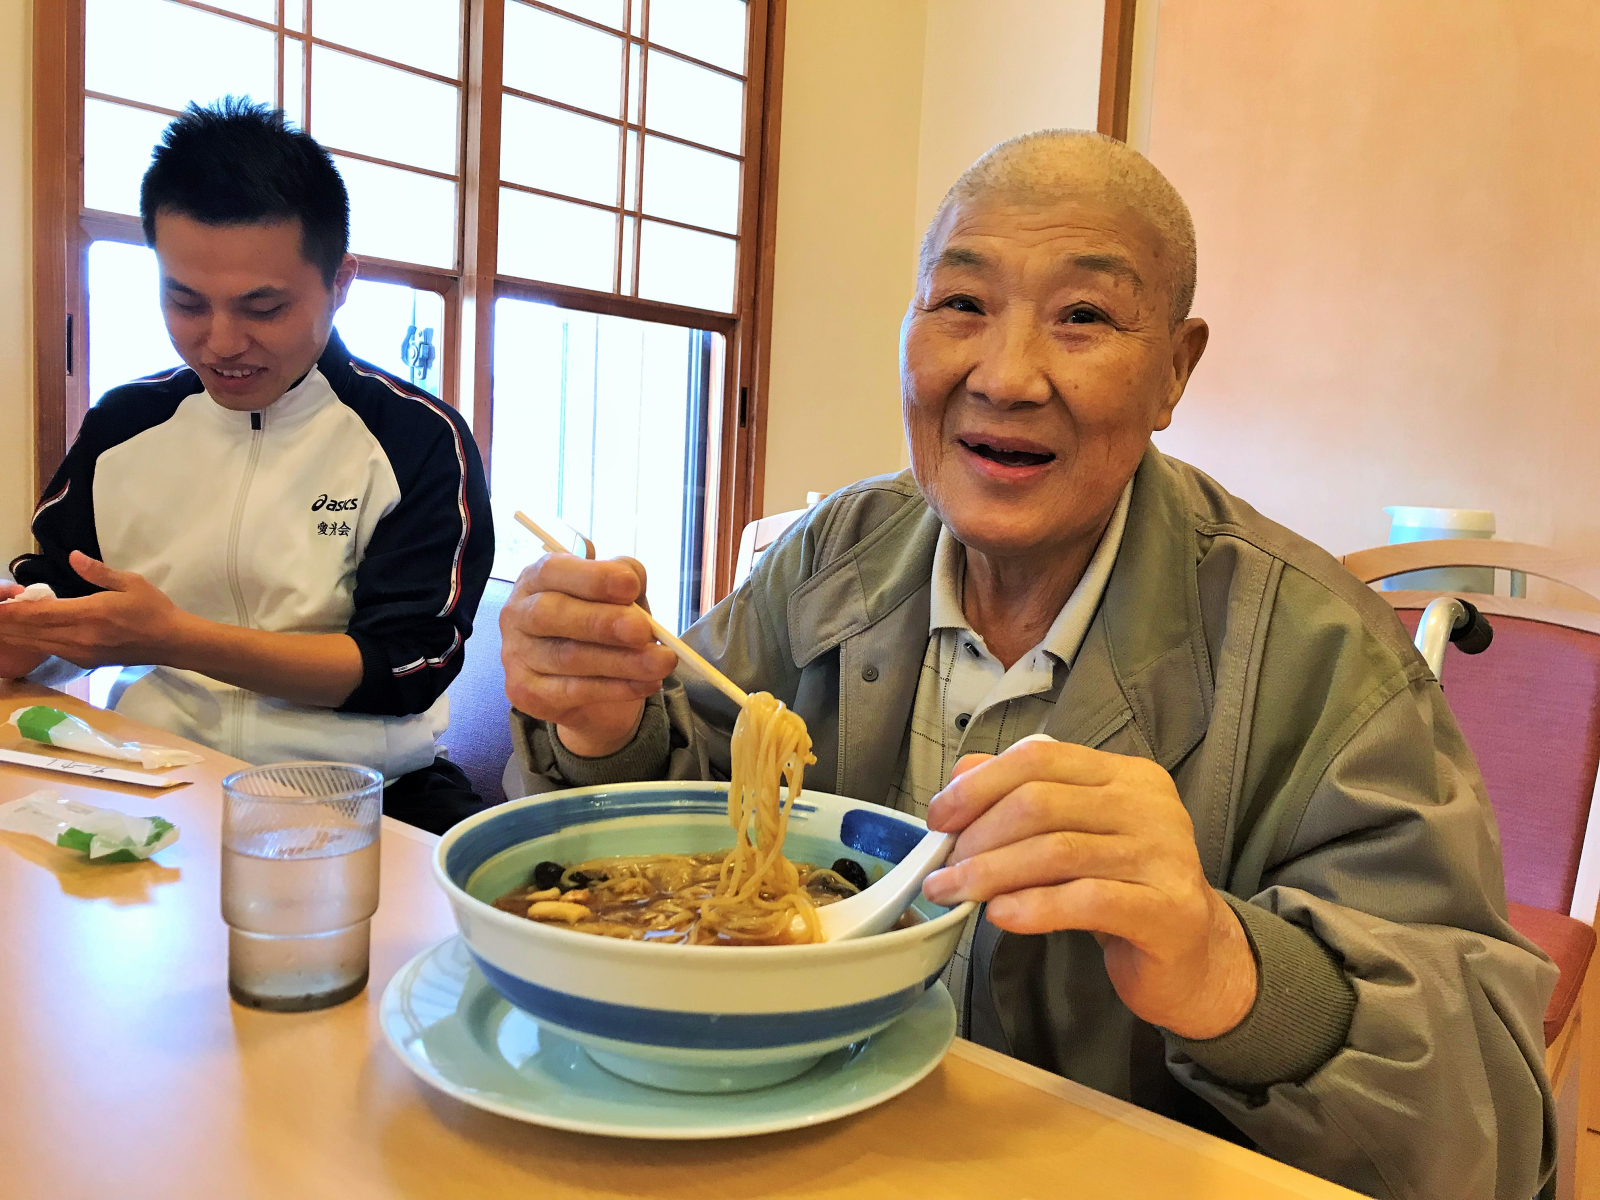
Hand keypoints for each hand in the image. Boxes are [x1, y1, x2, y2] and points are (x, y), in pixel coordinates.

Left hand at [0, 552, 189, 668]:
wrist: (172, 642)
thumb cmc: (153, 609)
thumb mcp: (130, 582)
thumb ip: (98, 571)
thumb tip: (73, 556)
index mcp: (89, 614)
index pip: (38, 613)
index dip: (11, 609)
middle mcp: (79, 637)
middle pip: (29, 631)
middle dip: (6, 621)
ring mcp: (79, 653)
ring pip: (34, 643)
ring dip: (14, 632)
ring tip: (1, 621)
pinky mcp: (82, 661)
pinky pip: (48, 649)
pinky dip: (30, 639)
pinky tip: (22, 631)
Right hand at [500, 554, 676, 757]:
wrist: (588, 687)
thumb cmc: (602, 627)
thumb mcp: (619, 596)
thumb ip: (624, 580)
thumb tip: (632, 579)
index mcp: (536, 579)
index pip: (554, 570)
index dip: (593, 577)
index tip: (631, 586)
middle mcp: (517, 614)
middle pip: (552, 614)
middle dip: (602, 622)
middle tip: (642, 631)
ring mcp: (516, 655)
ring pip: (568, 657)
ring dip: (621, 661)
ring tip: (661, 662)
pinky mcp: (525, 693)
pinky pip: (573, 691)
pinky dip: (616, 688)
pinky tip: (646, 683)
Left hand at [920, 740, 1257, 1039]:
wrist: (1192, 959)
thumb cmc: (1123, 891)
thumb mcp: (1075, 835)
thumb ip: (1025, 798)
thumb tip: (961, 776)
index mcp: (1126, 775)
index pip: (1041, 758)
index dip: (979, 785)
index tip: (938, 819)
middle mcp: (1150, 805)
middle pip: (1041, 803)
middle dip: (978, 835)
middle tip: (943, 869)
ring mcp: (1165, 856)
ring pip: (1057, 851)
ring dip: (990, 873)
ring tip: (953, 893)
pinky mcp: (1167, 910)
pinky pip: (1086, 900)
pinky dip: (1033, 906)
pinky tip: (1000, 916)